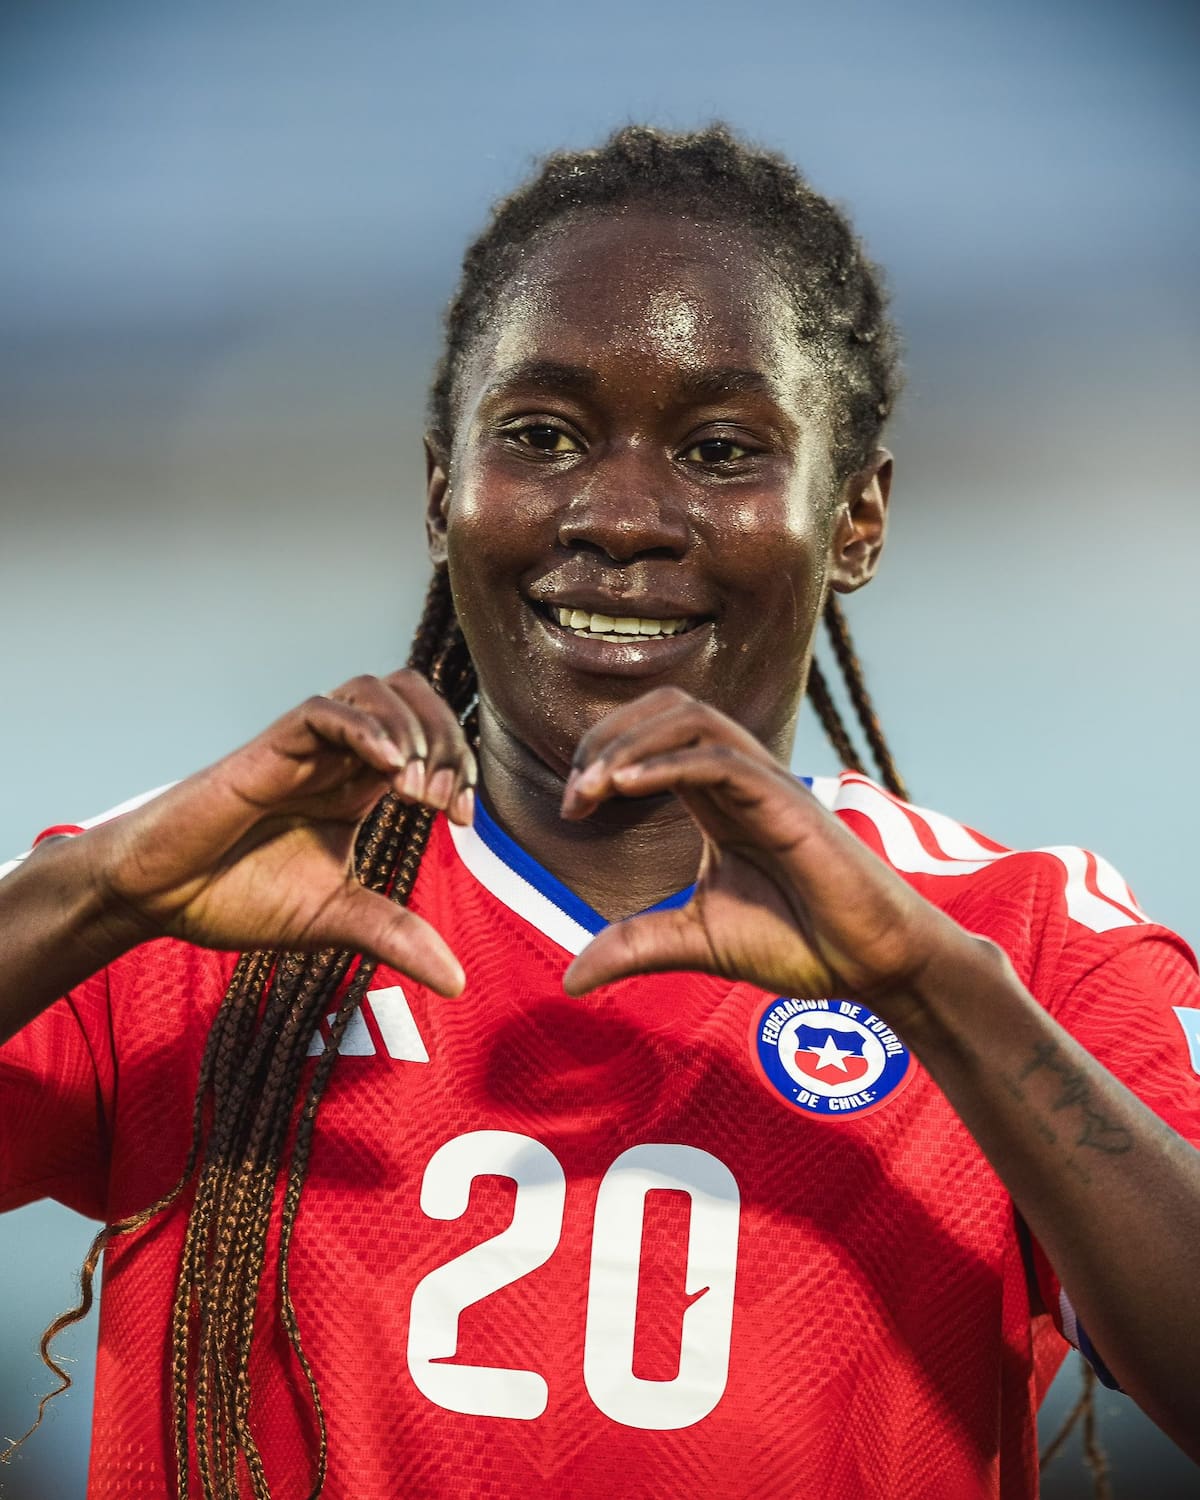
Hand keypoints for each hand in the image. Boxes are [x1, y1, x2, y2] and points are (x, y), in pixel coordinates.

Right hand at [85, 671, 474, 994]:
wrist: (158, 899)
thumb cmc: (236, 897)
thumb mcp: (334, 920)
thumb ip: (395, 937)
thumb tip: (457, 983)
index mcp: (358, 786)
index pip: (428, 740)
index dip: (460, 766)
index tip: (463, 819)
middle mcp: (336, 758)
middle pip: (411, 699)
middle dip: (446, 737)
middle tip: (442, 800)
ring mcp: (302, 750)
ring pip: (371, 689)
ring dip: (410, 728)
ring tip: (413, 788)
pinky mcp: (265, 752)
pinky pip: (321, 713)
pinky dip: (363, 728)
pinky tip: (387, 766)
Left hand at [560, 688, 961, 1016]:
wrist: (873, 968)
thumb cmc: (800, 943)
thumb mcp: (698, 942)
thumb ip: (636, 947)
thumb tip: (568, 981)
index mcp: (720, 798)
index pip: (654, 736)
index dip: (602, 756)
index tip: (571, 811)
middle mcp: (742, 779)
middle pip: (668, 706)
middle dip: (609, 735)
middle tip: (575, 795)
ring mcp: (768, 785)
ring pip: (694, 718)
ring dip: (631, 743)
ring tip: (592, 789)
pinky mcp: (789, 805)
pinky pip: (723, 760)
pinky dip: (667, 763)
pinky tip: (626, 788)